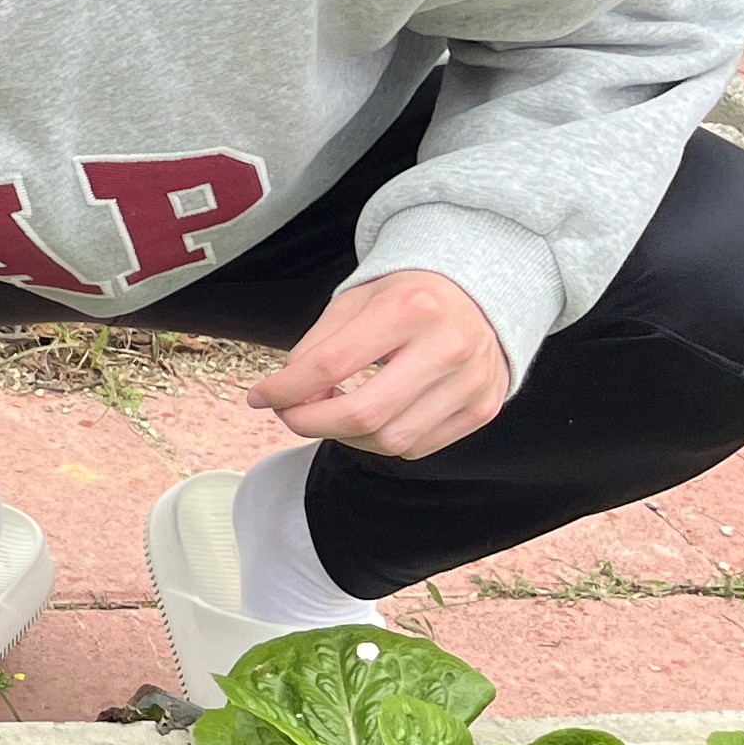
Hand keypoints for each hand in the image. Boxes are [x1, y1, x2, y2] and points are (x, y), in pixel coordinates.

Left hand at [247, 269, 510, 458]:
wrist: (480, 296)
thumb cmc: (409, 298)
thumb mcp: (356, 301)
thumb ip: (317, 346)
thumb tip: (286, 393)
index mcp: (412, 308)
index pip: (332, 364)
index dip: (286, 388)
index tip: (261, 396)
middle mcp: (448, 347)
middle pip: (363, 413)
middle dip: (310, 422)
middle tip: (290, 414)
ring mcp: (471, 382)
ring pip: (390, 440)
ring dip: (344, 436)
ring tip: (330, 412)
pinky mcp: (482, 409)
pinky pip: (416, 447)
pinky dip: (379, 441)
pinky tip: (369, 418)